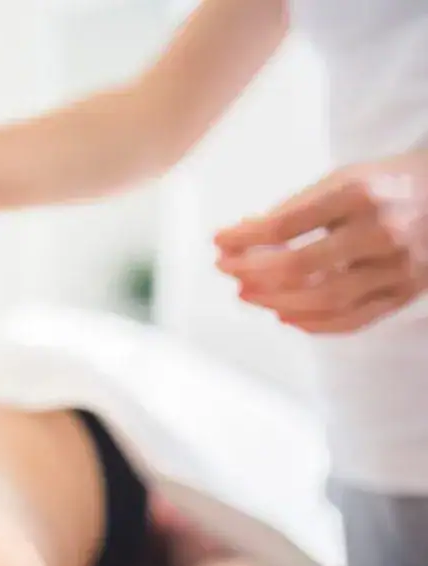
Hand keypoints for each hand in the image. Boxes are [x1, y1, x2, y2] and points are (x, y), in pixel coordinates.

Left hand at [214, 164, 427, 333]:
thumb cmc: (385, 185)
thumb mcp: (341, 179)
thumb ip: (294, 210)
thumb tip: (240, 242)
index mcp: (358, 194)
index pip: (285, 225)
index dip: (244, 237)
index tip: (218, 241)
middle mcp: (381, 231)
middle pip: (301, 267)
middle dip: (253, 273)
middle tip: (227, 271)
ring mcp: (398, 267)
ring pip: (325, 300)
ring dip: (276, 302)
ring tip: (247, 293)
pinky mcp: (407, 292)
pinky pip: (354, 320)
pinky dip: (314, 324)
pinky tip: (285, 316)